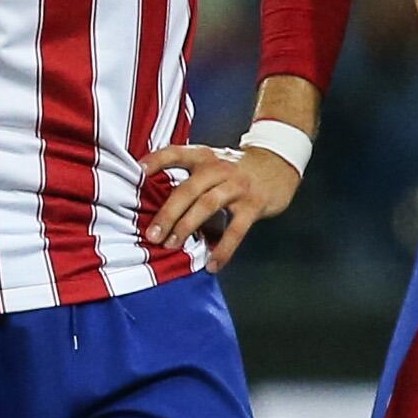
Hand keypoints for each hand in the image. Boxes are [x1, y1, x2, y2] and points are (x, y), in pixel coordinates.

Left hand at [143, 137, 301, 265]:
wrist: (279, 162)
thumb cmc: (235, 168)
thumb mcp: (212, 161)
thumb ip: (188, 176)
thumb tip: (154, 203)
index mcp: (204, 157)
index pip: (176, 153)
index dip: (156, 160)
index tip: (138, 171)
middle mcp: (219, 168)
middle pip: (188, 189)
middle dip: (168, 214)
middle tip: (152, 235)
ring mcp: (237, 186)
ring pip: (207, 206)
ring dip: (187, 227)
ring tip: (171, 246)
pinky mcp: (254, 204)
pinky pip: (236, 230)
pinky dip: (223, 249)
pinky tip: (212, 264)